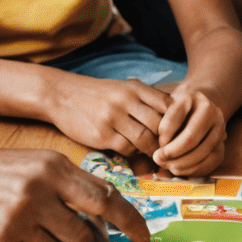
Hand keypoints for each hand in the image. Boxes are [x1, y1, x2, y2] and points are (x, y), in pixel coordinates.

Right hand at [0, 144, 149, 241]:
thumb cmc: (1, 170)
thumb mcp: (41, 164)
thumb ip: (74, 187)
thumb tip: (109, 223)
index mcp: (55, 167)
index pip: (106, 198)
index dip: (131, 222)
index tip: (143, 240)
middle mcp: (40, 190)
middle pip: (85, 236)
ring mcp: (20, 216)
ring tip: (45, 238)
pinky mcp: (2, 239)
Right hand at [46, 74, 169, 156]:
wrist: (63, 95)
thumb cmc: (99, 94)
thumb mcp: (124, 88)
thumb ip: (146, 100)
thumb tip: (174, 120)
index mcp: (136, 87)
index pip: (168, 105)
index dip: (177, 122)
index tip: (178, 132)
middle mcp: (126, 100)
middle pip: (159, 124)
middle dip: (167, 140)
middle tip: (170, 150)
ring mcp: (113, 117)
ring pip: (145, 139)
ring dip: (152, 150)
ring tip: (155, 154)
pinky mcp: (101, 134)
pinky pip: (126, 148)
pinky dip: (133, 152)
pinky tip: (132, 150)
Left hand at [154, 84, 227, 175]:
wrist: (199, 106)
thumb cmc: (175, 111)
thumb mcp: (165, 109)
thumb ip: (162, 128)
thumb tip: (159, 156)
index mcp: (190, 97)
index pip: (173, 120)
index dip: (162, 139)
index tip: (155, 147)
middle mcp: (209, 110)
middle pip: (191, 137)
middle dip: (173, 153)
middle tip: (159, 160)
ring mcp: (219, 126)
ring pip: (202, 152)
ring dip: (182, 164)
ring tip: (168, 166)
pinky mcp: (223, 142)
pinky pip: (211, 162)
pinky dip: (194, 170)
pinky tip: (181, 169)